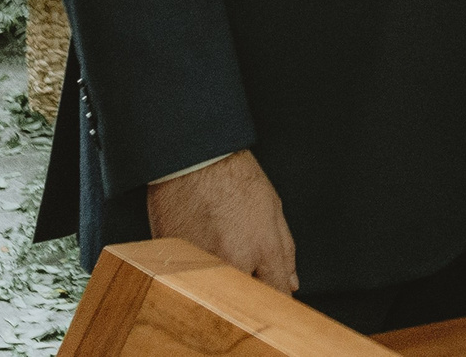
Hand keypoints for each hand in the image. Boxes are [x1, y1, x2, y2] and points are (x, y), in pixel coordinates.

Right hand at [146, 150, 296, 292]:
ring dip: (219, 290)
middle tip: (242, 279)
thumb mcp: (272, 209)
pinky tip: (195, 253)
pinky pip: (187, 282)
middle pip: (243, 303)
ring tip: (215, 259)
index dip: (276, 303)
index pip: (275, 294)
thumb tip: (291, 283)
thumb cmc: (234, 179)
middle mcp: (232, 261)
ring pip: (214, 297)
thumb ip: (285, 250)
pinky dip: (192, 277)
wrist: (194, 159)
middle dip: (247, 299)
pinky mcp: (174, 261)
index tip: (273, 305)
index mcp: (262, 249)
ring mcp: (201, 264)